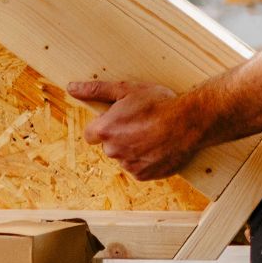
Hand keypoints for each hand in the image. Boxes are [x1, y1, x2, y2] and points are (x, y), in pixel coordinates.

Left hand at [69, 80, 206, 180]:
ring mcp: (128, 165)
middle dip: (120, 136)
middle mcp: (113, 150)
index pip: (91, 134)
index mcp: (106, 130)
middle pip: (109, 146)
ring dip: (133, 148)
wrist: (190, 122)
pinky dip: (145, 159)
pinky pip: (138, 168)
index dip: (105, 126)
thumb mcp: (127, 89)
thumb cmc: (159, 103)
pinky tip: (158, 146)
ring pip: (124, 157)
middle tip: (140, 123)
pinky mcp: (143, 175)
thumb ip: (96, 90)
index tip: (120, 120)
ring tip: (153, 134)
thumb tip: (72, 87)